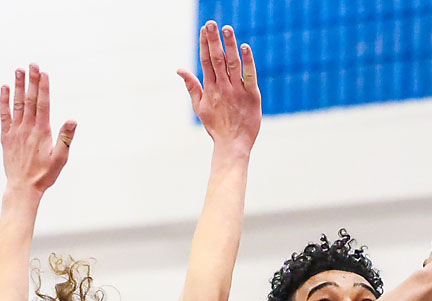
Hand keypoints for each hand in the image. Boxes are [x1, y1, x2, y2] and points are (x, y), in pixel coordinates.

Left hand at [0, 65, 75, 195]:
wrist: (23, 187)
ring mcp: (15, 131)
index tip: (44, 73)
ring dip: (18, 86)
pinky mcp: (6, 136)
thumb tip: (72, 121)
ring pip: (17, 103)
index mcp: (42, 132)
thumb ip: (66, 138)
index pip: (43, 104)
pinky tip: (5, 88)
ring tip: (19, 70)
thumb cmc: (44, 175)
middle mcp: (27, 128)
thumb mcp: (60, 159)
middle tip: (32, 64)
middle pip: (30, 100)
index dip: (43, 87)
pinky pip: (4, 114)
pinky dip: (4, 101)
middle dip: (32, 81)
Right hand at [178, 23, 260, 152]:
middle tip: (211, 23)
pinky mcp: (252, 96)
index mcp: (210, 89)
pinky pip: (249, 75)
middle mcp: (223, 87)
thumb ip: (191, 87)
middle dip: (214, 40)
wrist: (233, 146)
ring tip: (227, 29)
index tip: (204, 29)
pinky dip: (247, 61)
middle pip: (217, 59)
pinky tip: (245, 48)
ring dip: (229, 45)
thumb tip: (180, 69)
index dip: (205, 44)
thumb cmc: (216, 127)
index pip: (206, 61)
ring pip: (232, 63)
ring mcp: (237, 91)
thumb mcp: (199, 108)